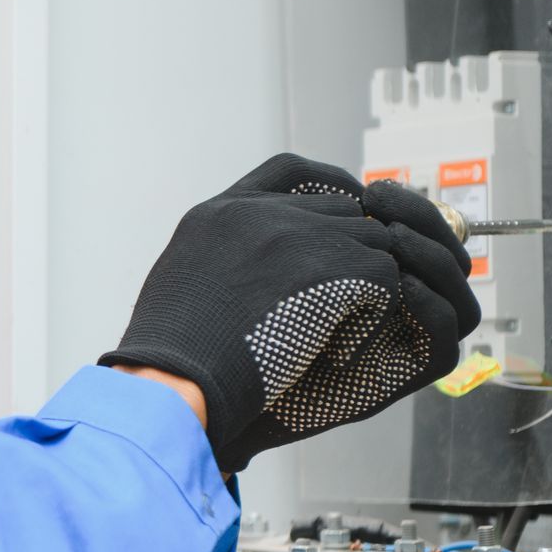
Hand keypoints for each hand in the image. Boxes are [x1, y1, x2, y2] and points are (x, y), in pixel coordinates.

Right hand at [100, 153, 479, 472]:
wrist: (173, 379)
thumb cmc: (166, 356)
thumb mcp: (178, 285)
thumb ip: (220, 259)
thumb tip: (250, 270)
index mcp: (220, 213)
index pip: (291, 172)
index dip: (326, 190)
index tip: (343, 214)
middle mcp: (261, 212)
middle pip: (340, 209)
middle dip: (349, 252)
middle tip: (344, 303)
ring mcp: (300, 235)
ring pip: (369, 243)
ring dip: (362, 290)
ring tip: (332, 335)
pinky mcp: (336, 268)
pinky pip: (386, 281)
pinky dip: (371, 319)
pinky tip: (338, 350)